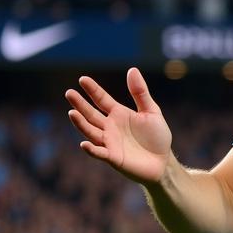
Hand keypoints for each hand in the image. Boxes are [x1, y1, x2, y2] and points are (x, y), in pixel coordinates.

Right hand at [65, 68, 171, 183]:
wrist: (163, 162)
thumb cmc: (157, 138)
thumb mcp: (151, 112)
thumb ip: (140, 93)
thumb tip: (132, 69)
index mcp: (119, 114)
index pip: (101, 99)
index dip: (93, 90)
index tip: (82, 79)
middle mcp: (110, 127)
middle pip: (91, 114)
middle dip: (80, 104)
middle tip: (69, 93)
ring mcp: (109, 142)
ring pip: (91, 131)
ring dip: (81, 123)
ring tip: (72, 112)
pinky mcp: (113, 157)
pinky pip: (100, 153)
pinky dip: (92, 149)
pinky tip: (84, 143)